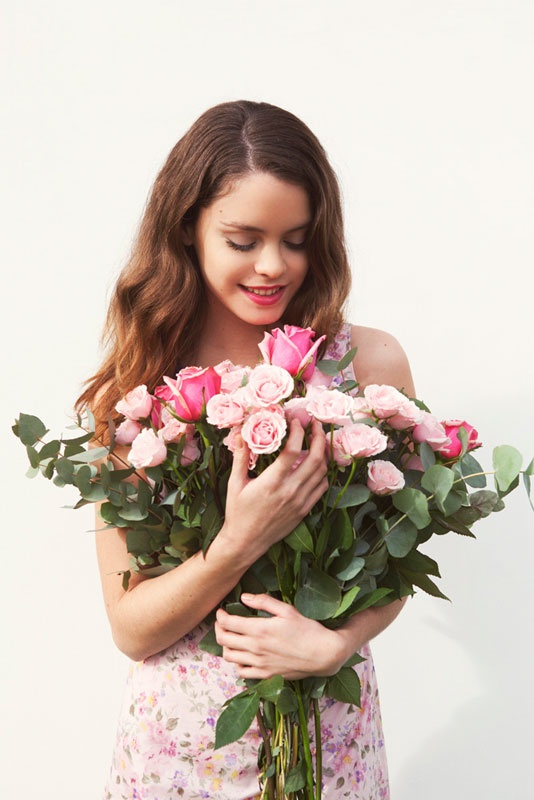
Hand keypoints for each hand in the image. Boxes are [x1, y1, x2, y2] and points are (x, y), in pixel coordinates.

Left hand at [215, 593, 347, 679]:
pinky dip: (237, 663)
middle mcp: (255, 648)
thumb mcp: (287, 610)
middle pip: (224, 640)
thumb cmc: (307, 629)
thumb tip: (243, 597)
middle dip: (219, 629)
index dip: (220, 616)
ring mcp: (259, 663)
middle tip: (222, 623)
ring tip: (231, 638)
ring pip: (229, 657)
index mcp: (259, 629)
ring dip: (226, 646)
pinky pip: (241, 672)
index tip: (221, 611)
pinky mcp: (265, 675)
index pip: (228, 623)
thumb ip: (263, 602)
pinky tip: (243, 655)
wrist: (323, 654)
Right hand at [220, 418, 328, 560]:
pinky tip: (317, 463)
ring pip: (322, 472)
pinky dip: (322, 472)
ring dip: (323, 452)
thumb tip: (242, 432)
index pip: (292, 450)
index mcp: (271, 482)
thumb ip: (240, 456)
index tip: (296, 420)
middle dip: (319, 436)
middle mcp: (290, 491)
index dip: (297, 431)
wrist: (245, 543)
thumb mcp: (235, 483)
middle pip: (315, 458)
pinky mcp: (304, 510)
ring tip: (318, 440)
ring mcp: (300, 501)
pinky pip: (321, 487)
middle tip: (316, 424)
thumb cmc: (237, 512)